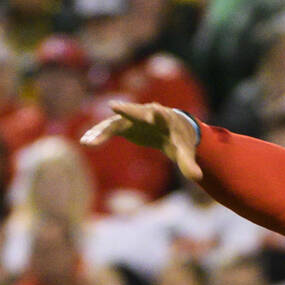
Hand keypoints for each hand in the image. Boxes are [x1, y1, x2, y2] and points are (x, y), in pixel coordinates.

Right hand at [80, 100, 202, 180]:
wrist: (171, 128)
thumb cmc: (180, 139)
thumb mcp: (185, 151)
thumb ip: (189, 163)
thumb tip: (199, 178)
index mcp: (165, 119)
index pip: (161, 115)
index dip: (157, 114)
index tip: (153, 111)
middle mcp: (147, 114)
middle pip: (136, 111)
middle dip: (127, 110)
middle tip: (114, 106)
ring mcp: (132, 117)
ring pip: (116, 122)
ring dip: (102, 130)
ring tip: (88, 141)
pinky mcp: (123, 124)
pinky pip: (108, 128)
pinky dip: (98, 134)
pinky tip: (85, 141)